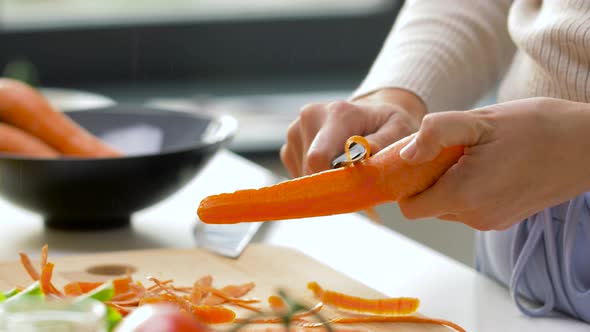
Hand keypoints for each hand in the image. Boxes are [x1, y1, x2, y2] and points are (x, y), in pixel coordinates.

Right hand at [280, 88, 425, 176]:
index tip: (351, 189)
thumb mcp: (398, 130)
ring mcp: (295, 132)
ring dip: (324, 182)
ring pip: (303, 176)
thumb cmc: (386, 125)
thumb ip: (383, 142)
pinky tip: (332, 170)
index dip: (332, 181)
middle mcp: (310, 118)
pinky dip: (315, 180)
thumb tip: (365, 152)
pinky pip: (298, 175)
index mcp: (337, 113)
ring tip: (345, 172)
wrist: (370, 116)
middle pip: (310, 170)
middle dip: (330, 183)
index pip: (318, 157)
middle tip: (354, 184)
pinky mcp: (288, 147)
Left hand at [398, 97, 589, 229]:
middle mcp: (474, 216)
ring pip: (448, 206)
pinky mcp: (504, 218)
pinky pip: (470, 207)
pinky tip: (488, 164)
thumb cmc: (538, 128)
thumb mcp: (480, 120)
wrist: (588, 146)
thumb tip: (406, 154)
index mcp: (463, 195)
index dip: (404, 183)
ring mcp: (491, 221)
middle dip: (428, 179)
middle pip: (427, 205)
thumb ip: (436, 134)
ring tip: (473, 154)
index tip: (414, 160)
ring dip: (449, 182)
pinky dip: (468, 188)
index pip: (410, 207)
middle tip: (448, 150)